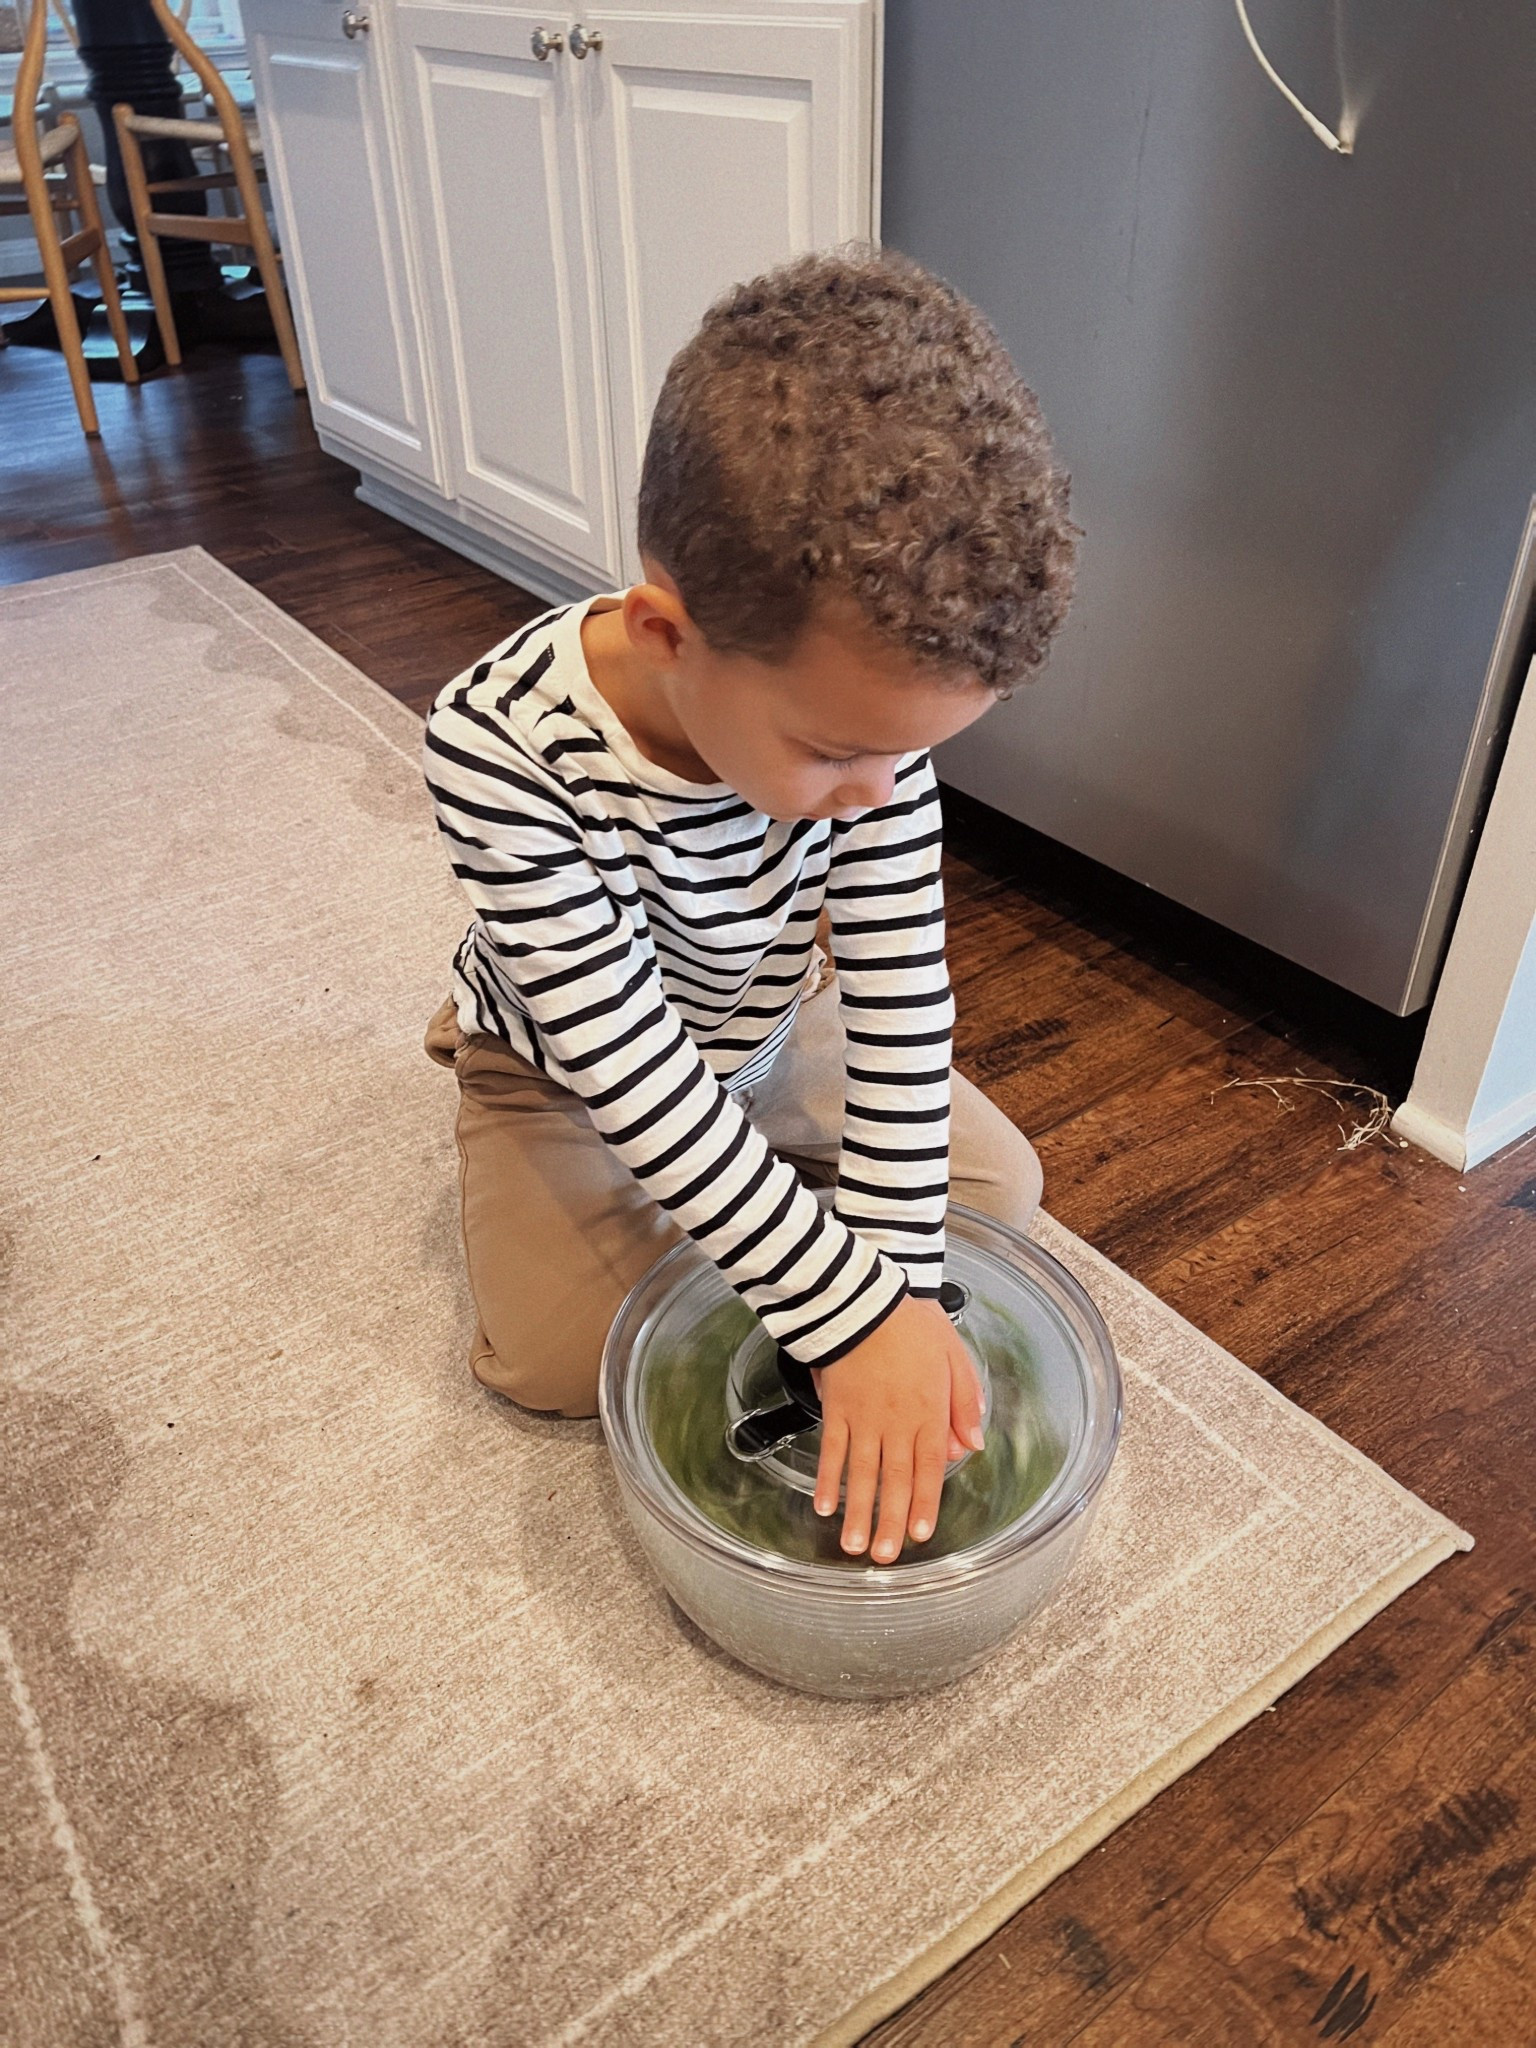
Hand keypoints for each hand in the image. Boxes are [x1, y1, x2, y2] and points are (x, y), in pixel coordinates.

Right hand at [809, 1295, 985, 1562]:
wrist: (863, 1299)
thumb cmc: (911, 1322)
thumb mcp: (955, 1355)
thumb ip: (965, 1403)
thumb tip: (971, 1445)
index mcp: (929, 1411)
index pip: (930, 1467)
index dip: (924, 1503)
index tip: (919, 1534)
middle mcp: (896, 1421)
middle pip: (894, 1479)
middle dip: (889, 1521)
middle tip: (884, 1556)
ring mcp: (863, 1417)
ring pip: (861, 1473)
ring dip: (858, 1511)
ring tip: (854, 1545)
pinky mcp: (836, 1407)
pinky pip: (831, 1449)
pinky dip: (828, 1478)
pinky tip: (825, 1504)